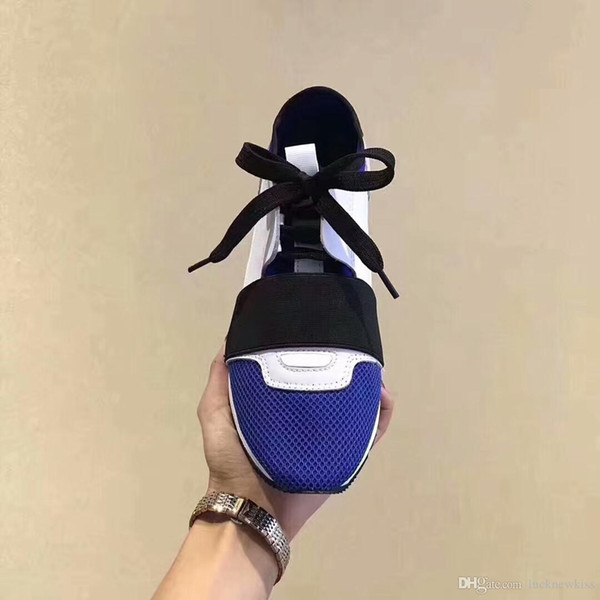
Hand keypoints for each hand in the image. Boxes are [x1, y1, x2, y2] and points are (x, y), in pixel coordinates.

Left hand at [197, 347, 394, 538]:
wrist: (251, 509)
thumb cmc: (231, 460)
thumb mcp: (214, 412)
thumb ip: (220, 379)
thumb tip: (231, 340)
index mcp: (284, 405)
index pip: (305, 372)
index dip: (314, 352)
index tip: (320, 332)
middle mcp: (310, 417)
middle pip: (336, 386)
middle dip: (348, 365)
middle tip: (353, 347)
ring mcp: (329, 436)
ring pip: (358, 406)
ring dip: (369, 386)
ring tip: (372, 368)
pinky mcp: (346, 455)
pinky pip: (371, 432)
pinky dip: (382, 414)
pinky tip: (381, 395)